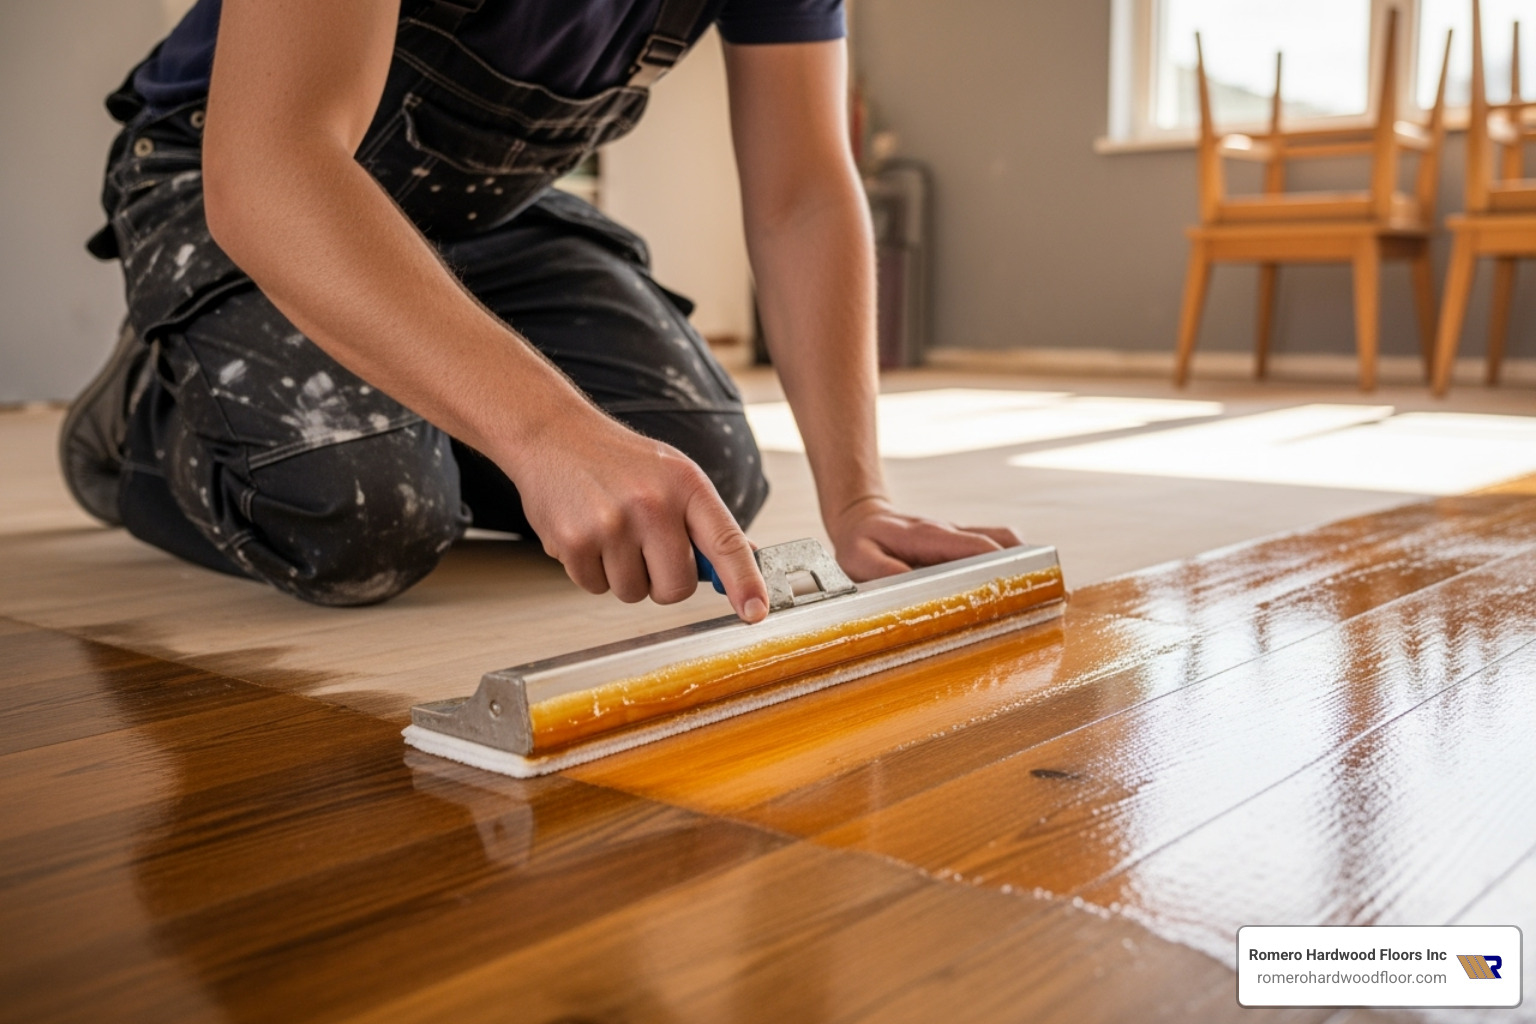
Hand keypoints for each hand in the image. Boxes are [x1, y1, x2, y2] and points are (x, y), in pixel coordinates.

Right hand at [507, 405, 769, 622]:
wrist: (551, 435)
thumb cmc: (617, 459)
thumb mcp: (673, 475)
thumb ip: (707, 521)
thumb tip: (749, 559)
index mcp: (685, 484)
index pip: (726, 543)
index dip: (745, 582)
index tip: (755, 612)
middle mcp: (652, 504)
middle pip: (677, 587)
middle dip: (664, 581)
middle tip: (646, 549)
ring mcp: (611, 525)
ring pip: (634, 593)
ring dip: (624, 575)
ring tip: (610, 532)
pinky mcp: (574, 543)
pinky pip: (595, 588)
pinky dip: (592, 571)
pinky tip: (586, 534)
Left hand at [826, 497, 1022, 581]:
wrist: (863, 519)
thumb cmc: (861, 543)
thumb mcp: (859, 558)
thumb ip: (882, 571)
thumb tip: (910, 584)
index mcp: (929, 536)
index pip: (974, 546)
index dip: (999, 564)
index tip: (1017, 584)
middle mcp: (951, 532)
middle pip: (1001, 542)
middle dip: (1023, 566)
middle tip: (1041, 595)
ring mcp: (960, 536)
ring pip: (1005, 541)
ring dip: (1024, 562)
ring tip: (1039, 594)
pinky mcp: (964, 543)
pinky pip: (997, 547)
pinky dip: (1014, 561)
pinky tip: (1019, 585)